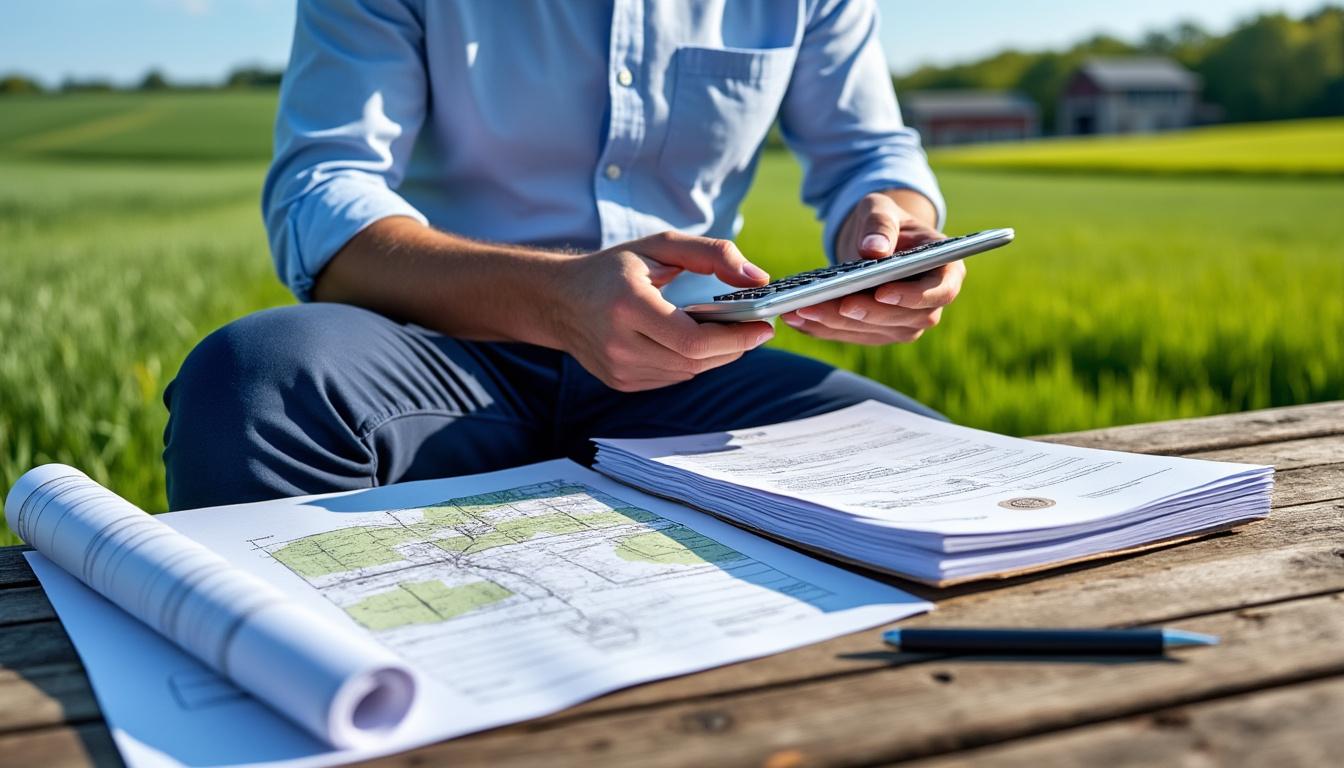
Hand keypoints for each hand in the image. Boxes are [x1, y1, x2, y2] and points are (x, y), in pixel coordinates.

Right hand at [554, 232, 775, 391]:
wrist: (559, 300)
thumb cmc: (613, 269)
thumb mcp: (661, 246)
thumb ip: (713, 254)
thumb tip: (757, 277)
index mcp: (627, 305)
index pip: (693, 340)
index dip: (736, 339)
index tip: (763, 326)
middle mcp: (619, 343)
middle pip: (696, 361)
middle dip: (733, 346)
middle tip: (755, 328)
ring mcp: (618, 369)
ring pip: (687, 373)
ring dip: (714, 356)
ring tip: (728, 332)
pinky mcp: (621, 382)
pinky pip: (672, 377)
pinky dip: (690, 362)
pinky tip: (692, 342)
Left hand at [781, 192, 964, 344]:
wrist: (874, 241)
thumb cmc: (884, 221)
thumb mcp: (881, 209)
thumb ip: (880, 224)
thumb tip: (873, 249)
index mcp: (945, 269)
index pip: (942, 290)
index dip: (915, 296)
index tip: (882, 292)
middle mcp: (930, 303)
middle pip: (905, 319)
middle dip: (864, 313)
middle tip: (829, 304)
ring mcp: (906, 322)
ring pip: (876, 332)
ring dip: (837, 325)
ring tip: (800, 310)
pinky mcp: (879, 332)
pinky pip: (853, 336)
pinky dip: (824, 329)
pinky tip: (795, 318)